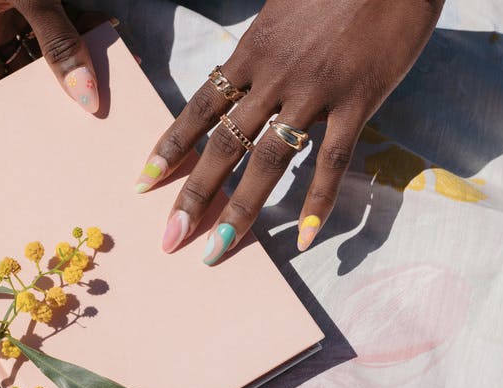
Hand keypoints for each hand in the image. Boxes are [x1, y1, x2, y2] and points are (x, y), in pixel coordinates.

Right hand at [0, 0, 101, 112]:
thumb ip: (57, 39)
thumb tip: (84, 92)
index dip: (19, 108)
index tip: (50, 131)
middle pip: (29, 68)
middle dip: (60, 83)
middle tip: (91, 105)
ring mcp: (24, 8)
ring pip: (55, 45)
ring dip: (83, 54)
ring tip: (112, 70)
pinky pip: (70, 19)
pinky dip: (89, 26)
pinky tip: (109, 29)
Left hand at [135, 0, 443, 263]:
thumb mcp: (281, 10)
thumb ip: (262, 48)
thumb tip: (244, 76)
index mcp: (251, 51)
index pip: (199, 109)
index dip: (170, 147)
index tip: (144, 181)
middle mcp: (273, 77)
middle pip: (223, 144)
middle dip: (193, 194)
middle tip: (170, 236)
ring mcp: (314, 91)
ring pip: (268, 161)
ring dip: (241, 210)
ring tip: (216, 249)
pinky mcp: (358, 100)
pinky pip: (333, 160)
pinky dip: (318, 202)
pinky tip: (303, 238)